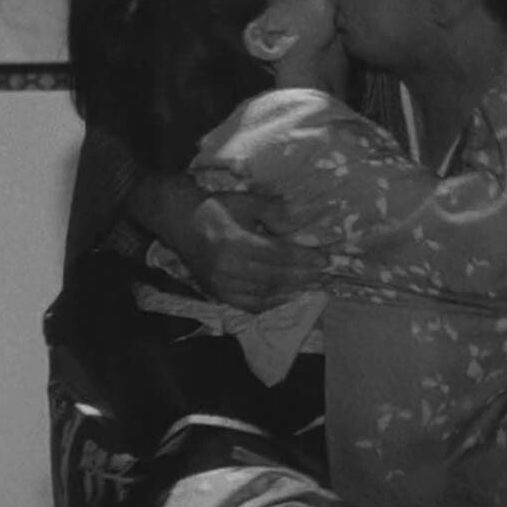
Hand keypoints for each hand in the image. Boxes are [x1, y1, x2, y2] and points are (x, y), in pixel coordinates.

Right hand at [175, 192, 326, 312]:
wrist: (181, 223)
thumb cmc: (217, 209)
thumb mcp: (246, 201)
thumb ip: (275, 211)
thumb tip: (304, 219)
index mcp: (234, 243)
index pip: (277, 255)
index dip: (302, 258)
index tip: (324, 258)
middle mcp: (226, 268)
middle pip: (274, 276)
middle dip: (302, 275)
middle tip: (324, 273)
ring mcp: (220, 284)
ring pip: (264, 292)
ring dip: (291, 290)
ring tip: (313, 285)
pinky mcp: (217, 293)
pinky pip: (249, 305)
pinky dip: (271, 303)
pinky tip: (289, 296)